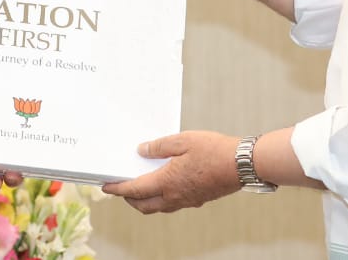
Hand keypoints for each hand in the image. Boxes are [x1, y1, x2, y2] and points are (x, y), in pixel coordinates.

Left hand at [101, 131, 240, 212]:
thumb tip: (141, 151)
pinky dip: (161, 198)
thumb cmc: (214, 150)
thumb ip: (159, 146)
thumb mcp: (182, 140)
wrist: (241, 164)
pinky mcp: (197, 200)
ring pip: (158, 207)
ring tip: (140, 186)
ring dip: (144, 200)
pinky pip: (172, 204)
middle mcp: (174, 196)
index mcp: (167, 182)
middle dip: (128, 198)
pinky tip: (164, 183)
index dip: (117, 188)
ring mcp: (186, 201)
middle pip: (143, 205)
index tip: (106, 186)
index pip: (134, 189)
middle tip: (120, 188)